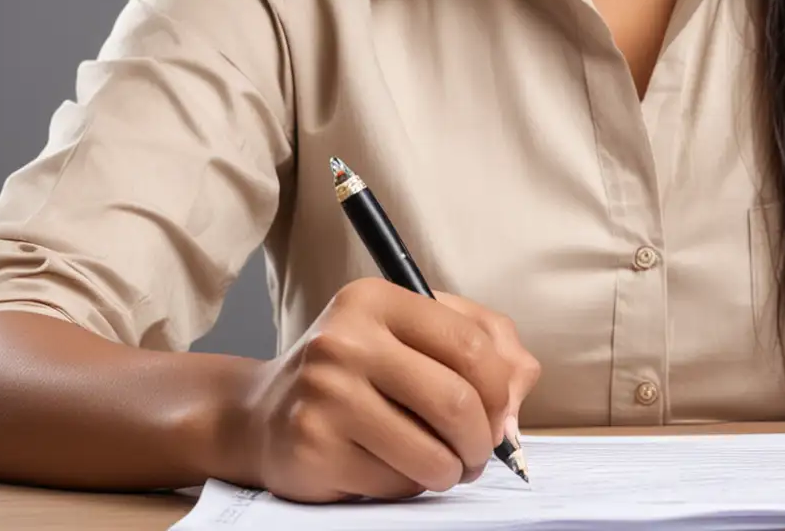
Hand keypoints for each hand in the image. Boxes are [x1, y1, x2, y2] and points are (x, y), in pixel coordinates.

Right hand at [233, 280, 541, 502]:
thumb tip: (520, 384)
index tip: (502, 413)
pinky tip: (396, 469)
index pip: (470, 343)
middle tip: (480, 453)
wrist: (263, 413)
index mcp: (376, 299)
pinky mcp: (313, 448)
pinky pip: (393, 483)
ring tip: (446, 467)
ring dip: (451, 471)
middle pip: (455, 400)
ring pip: (429, 451)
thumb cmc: (356, 371)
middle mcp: (346, 340)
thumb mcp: (412, 334)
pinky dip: (410, 486)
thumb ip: (480, 342)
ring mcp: (325, 395)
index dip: (499, 389)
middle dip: (483, 439)